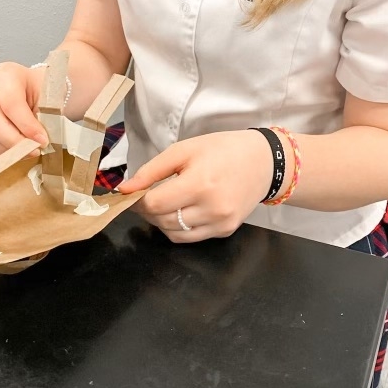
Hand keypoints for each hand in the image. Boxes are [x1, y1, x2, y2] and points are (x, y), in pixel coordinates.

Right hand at [0, 62, 46, 156]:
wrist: (30, 86)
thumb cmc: (39, 89)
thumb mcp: (47, 95)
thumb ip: (44, 116)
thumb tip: (39, 141)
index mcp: (5, 74)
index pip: (10, 103)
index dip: (26, 125)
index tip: (41, 140)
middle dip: (14, 141)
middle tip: (33, 150)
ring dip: (5, 149)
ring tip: (26, 153)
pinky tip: (14, 152)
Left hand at [120, 129, 272, 242]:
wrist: (263, 162)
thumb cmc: (222, 150)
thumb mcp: (184, 150)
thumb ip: (152, 170)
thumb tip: (125, 189)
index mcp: (200, 184)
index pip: (156, 204)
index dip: (137, 201)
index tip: (131, 193)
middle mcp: (212, 209)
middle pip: (163, 221)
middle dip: (147, 210)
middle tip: (144, 195)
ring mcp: (221, 224)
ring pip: (174, 234)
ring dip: (160, 221)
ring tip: (163, 202)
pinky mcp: (226, 231)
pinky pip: (191, 237)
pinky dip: (178, 227)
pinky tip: (181, 209)